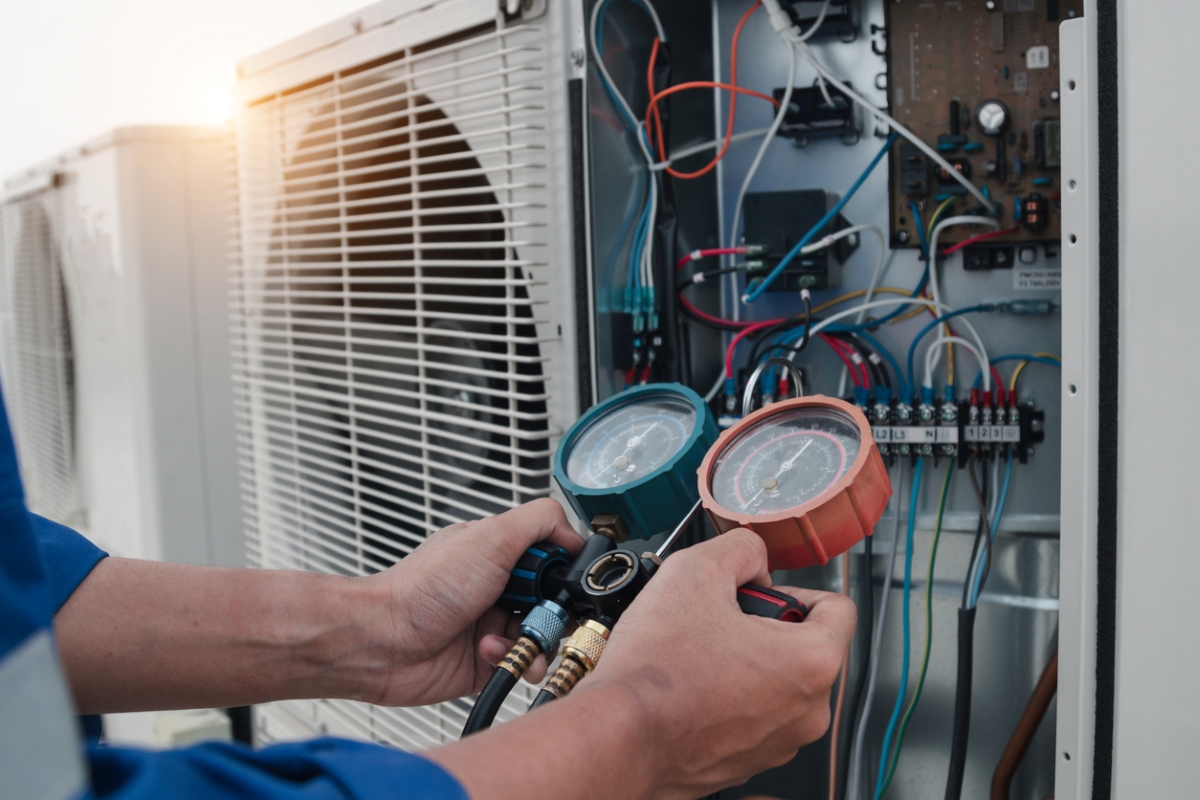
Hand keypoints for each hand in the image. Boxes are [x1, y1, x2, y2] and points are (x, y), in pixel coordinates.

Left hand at [364, 498, 581, 706]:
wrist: (384, 642)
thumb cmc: (421, 589)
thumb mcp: (489, 538)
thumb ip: (537, 521)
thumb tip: (574, 529)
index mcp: (497, 552)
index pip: (551, 556)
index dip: (561, 570)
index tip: (561, 581)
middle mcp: (497, 586)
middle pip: (554, 599)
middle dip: (554, 610)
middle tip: (537, 611)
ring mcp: (492, 622)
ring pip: (544, 634)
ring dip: (535, 638)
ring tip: (513, 637)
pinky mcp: (488, 659)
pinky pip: (524, 662)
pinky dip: (516, 658)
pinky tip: (490, 651)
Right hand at [575, 528, 855, 797]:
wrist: (618, 738)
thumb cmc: (657, 670)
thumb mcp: (696, 571)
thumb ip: (740, 549)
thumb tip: (751, 558)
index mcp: (812, 662)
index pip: (838, 608)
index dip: (794, 590)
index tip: (760, 594)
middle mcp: (808, 712)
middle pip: (803, 647)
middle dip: (762, 627)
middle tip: (716, 621)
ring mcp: (779, 744)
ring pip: (776, 684)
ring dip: (744, 663)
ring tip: (697, 654)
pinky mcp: (747, 764)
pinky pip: (750, 717)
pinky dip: (727, 698)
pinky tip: (689, 685)